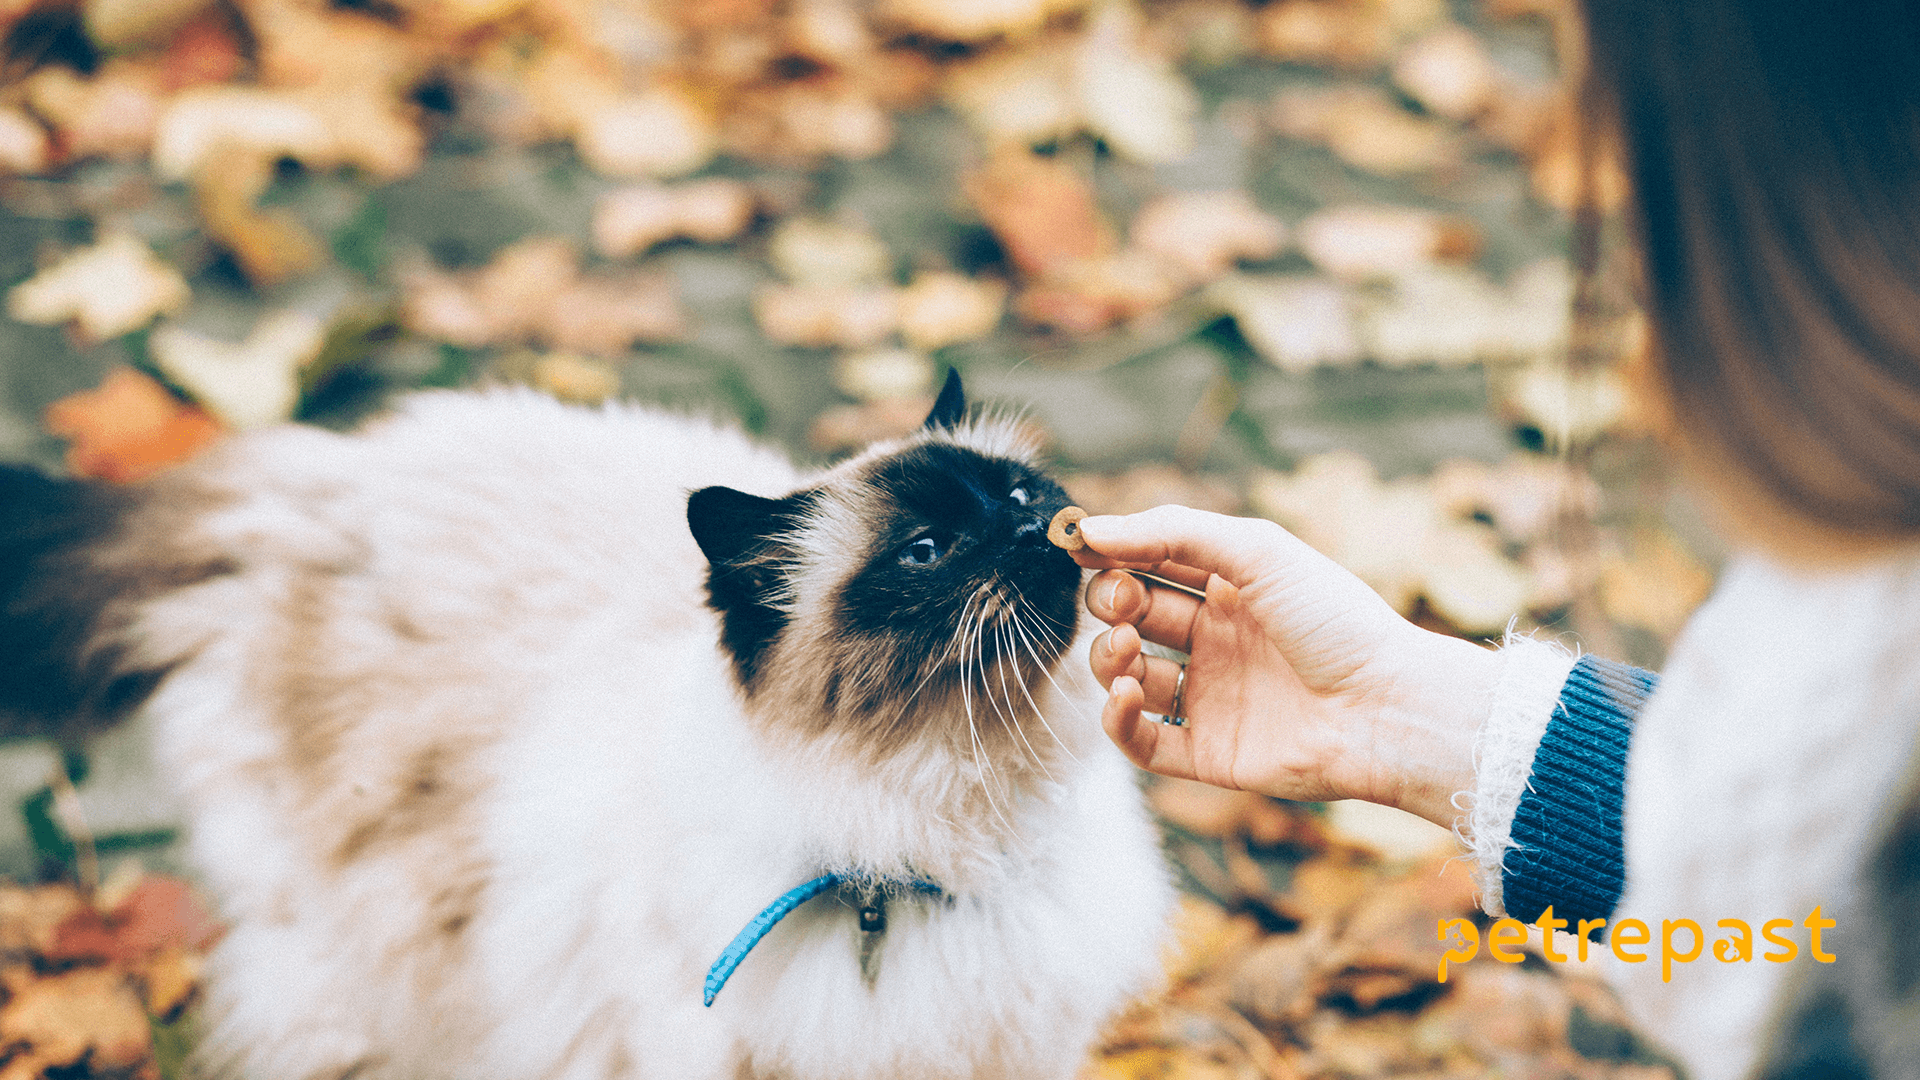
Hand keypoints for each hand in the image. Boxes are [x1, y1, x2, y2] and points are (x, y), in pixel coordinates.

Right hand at [1074, 505, 1502, 828]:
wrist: (1386, 706)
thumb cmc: (1335, 620)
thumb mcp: (1256, 551)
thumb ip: (1171, 532)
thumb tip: (1091, 530)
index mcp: (1231, 590)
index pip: (1151, 565)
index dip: (1114, 556)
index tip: (1082, 549)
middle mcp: (1216, 642)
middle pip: (1132, 618)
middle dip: (1110, 604)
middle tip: (1123, 603)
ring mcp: (1210, 698)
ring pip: (1127, 677)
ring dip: (1109, 658)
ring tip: (1130, 651)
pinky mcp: (1207, 753)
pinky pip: (1140, 741)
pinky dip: (1117, 719)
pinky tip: (1128, 694)